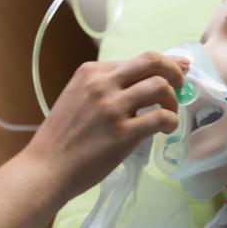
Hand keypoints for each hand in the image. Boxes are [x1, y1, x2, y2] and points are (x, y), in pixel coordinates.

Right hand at [21, 52, 188, 200]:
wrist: (45, 168)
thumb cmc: (60, 138)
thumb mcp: (76, 98)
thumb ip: (103, 88)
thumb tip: (140, 82)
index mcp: (90, 72)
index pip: (136, 59)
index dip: (162, 64)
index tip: (177, 69)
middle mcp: (101, 84)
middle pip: (152, 61)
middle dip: (174, 70)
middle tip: (181, 85)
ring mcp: (112, 108)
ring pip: (160, 87)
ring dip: (173, 100)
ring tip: (170, 114)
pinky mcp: (122, 133)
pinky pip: (160, 117)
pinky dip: (171, 121)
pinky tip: (167, 129)